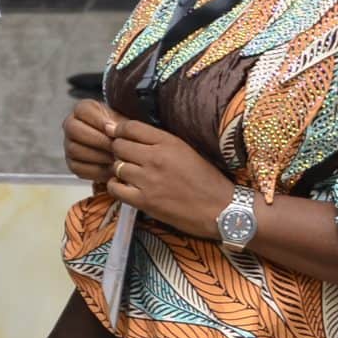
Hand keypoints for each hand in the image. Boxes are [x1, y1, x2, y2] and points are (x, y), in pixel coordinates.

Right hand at [64, 99, 118, 185]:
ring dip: (97, 156)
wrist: (125, 149)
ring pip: (74, 149)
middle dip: (97, 140)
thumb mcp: (124, 123)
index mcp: (83, 110)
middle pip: (74, 129)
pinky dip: (96, 170)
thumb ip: (119, 124)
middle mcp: (71, 125)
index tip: (113, 129)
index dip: (97, 121)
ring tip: (115, 159)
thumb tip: (112, 130)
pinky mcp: (72, 163)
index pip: (82, 110)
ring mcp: (69, 145)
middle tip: (115, 147)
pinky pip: (78, 167)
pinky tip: (110, 169)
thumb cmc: (124, 133)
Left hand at [106, 119, 234, 238]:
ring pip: (116, 166)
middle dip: (120, 150)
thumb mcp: (187, 151)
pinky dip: (117, 187)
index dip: (119, 130)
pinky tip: (126, 187)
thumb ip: (161, 142)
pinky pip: (115, 188)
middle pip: (119, 146)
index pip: (130, 127)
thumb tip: (132, 134)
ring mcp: (148, 180)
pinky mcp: (144, 201)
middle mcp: (155, 158)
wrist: (222, 210)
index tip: (116, 133)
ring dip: (120, 170)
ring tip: (131, 174)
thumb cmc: (207, 180)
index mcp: (169, 142)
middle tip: (127, 158)